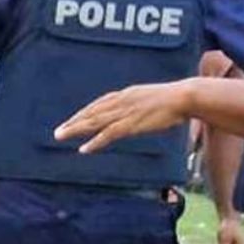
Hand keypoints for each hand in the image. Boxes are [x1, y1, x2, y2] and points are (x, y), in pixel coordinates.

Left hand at [53, 81, 195, 153]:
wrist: (186, 96)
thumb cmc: (175, 98)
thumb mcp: (152, 98)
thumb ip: (140, 104)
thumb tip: (138, 112)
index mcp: (126, 94)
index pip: (99, 104)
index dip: (84, 113)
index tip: (73, 120)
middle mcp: (121, 101)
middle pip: (91, 112)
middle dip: (73, 122)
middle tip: (57, 132)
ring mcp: (125, 112)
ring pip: (94, 122)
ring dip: (76, 130)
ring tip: (60, 137)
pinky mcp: (132, 124)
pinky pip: (109, 134)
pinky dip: (95, 142)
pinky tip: (84, 149)